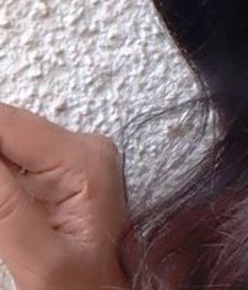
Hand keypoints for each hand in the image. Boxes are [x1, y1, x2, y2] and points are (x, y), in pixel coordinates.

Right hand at [0, 103, 128, 289]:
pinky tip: (4, 210)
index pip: (10, 123)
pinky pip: (16, 162)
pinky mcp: (62, 172)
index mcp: (84, 159)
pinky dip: (2, 179)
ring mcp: (74, 158)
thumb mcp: (41, 260)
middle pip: (8, 128)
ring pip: (8, 144)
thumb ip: (4, 206)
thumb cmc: (89, 286)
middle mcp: (84, 147)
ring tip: (5, 219)